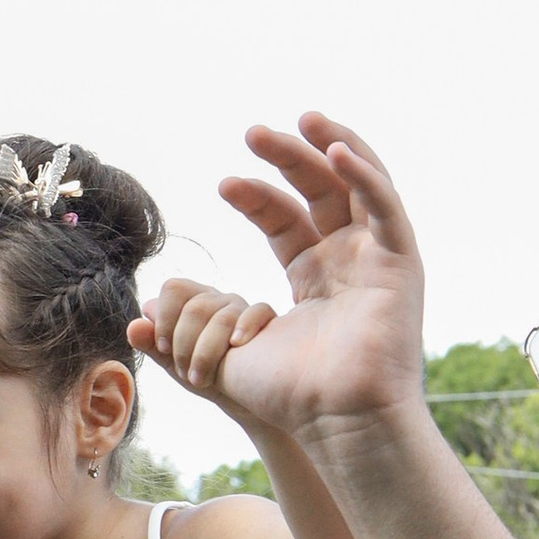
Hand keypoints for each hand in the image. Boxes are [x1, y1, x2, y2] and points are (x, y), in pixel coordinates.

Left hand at [132, 277, 284, 411]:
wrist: (242, 399)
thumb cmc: (206, 375)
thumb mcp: (174, 363)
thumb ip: (152, 345)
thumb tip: (133, 325)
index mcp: (192, 303)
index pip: (174, 288)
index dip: (164, 318)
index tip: (163, 348)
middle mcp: (216, 299)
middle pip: (195, 306)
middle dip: (184, 344)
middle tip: (184, 373)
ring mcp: (242, 308)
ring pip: (221, 315)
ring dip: (207, 352)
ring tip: (200, 380)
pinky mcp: (267, 320)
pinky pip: (258, 310)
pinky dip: (245, 327)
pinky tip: (236, 345)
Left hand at [201, 117, 429, 439]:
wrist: (337, 421)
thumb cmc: (290, 397)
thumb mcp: (224, 354)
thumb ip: (180, 333)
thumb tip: (136, 316)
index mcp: (314, 278)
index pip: (286, 219)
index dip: (257, 195)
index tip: (224, 184)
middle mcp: (348, 262)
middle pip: (320, 192)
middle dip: (287, 158)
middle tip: (252, 132)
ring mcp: (378, 260)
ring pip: (358, 185)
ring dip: (331, 147)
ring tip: (301, 118)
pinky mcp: (402, 264)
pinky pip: (386, 206)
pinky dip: (365, 173)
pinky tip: (335, 149)